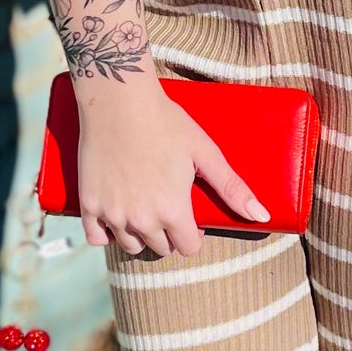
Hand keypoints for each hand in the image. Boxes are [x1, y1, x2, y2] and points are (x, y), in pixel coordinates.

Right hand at [74, 75, 269, 257]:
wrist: (118, 101)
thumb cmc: (166, 122)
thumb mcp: (205, 152)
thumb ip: (232, 188)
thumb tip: (261, 216)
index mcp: (173, 211)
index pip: (188, 248)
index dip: (193, 234)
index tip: (190, 217)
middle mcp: (143, 219)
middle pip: (160, 248)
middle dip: (168, 234)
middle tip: (167, 206)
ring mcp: (113, 214)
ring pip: (130, 245)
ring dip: (139, 234)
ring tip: (143, 208)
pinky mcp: (89, 204)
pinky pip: (96, 237)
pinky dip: (106, 232)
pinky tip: (115, 215)